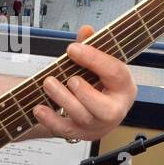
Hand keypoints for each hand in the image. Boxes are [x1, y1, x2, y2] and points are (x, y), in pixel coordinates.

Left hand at [33, 26, 137, 142]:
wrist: (99, 110)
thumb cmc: (101, 83)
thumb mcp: (100, 63)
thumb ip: (92, 46)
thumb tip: (86, 30)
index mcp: (125, 87)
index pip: (115, 73)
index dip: (94, 59)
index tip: (73, 49)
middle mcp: (116, 110)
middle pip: (103, 108)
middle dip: (84, 92)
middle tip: (69, 78)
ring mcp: (98, 125)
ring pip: (82, 118)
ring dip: (63, 100)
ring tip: (48, 83)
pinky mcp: (81, 134)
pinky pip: (65, 130)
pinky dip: (50, 120)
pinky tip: (39, 108)